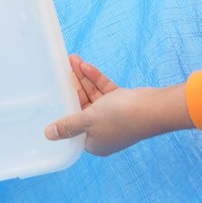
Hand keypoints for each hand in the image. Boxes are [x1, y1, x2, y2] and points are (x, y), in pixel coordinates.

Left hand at [44, 54, 191, 154]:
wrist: (153, 108)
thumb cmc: (120, 119)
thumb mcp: (88, 120)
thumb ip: (68, 125)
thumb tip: (48, 135)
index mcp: (93, 142)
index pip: (72, 128)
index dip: (63, 111)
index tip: (54, 97)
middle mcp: (102, 130)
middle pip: (82, 107)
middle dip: (73, 88)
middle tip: (62, 71)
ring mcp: (113, 116)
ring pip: (93, 95)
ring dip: (83, 79)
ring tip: (72, 60)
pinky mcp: (121, 102)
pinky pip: (104, 90)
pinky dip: (95, 79)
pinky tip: (86, 65)